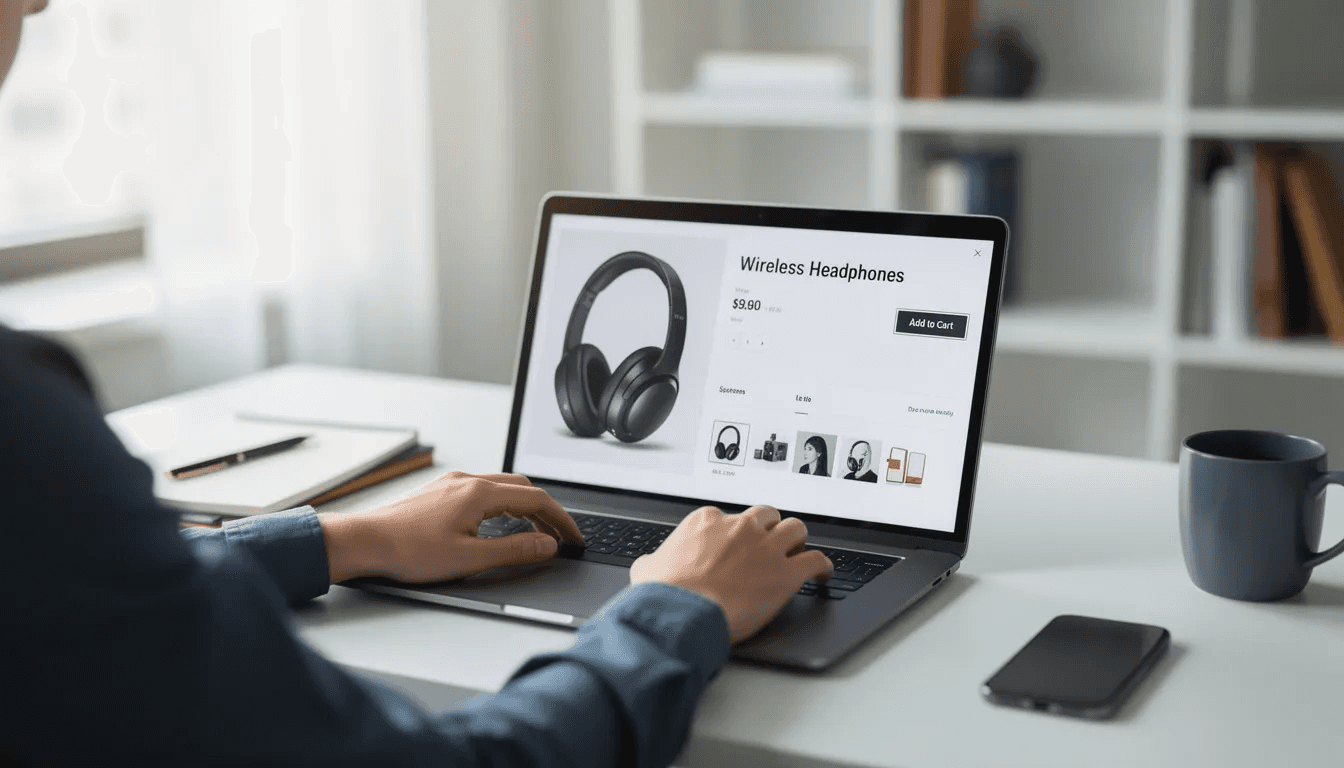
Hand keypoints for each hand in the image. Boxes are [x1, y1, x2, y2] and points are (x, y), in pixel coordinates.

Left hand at [318, 472, 583, 582]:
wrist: (363, 543)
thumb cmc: (407, 552)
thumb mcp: (469, 558)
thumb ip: (514, 551)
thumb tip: (547, 545)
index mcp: (479, 493)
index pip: (536, 499)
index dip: (560, 520)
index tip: (573, 538)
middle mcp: (467, 481)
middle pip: (522, 488)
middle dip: (546, 511)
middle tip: (558, 535)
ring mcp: (451, 485)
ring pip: (502, 487)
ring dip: (524, 506)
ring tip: (534, 531)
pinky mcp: (438, 493)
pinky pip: (482, 491)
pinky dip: (502, 505)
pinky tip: (497, 523)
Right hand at [630, 506, 832, 642]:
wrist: (682, 613)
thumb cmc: (665, 593)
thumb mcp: (648, 568)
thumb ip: (656, 561)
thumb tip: (651, 566)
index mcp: (707, 522)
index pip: (729, 518)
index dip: (734, 535)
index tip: (734, 547)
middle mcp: (740, 528)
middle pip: (767, 516)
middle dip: (769, 529)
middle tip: (768, 547)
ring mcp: (765, 548)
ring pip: (795, 529)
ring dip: (797, 541)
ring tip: (797, 553)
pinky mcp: (786, 573)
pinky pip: (816, 561)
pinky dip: (822, 566)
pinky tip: (822, 573)